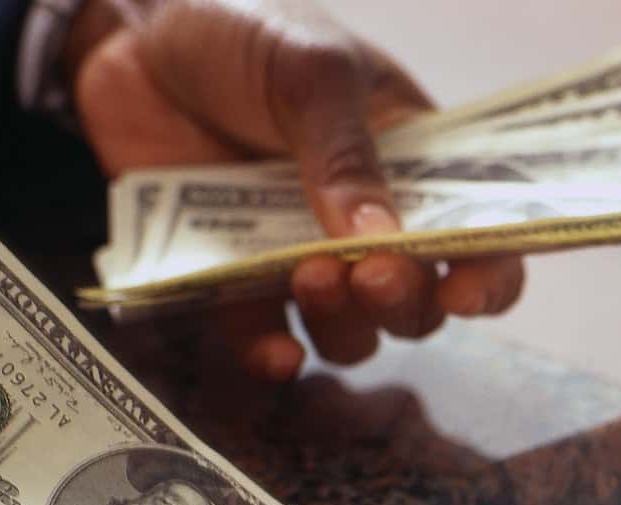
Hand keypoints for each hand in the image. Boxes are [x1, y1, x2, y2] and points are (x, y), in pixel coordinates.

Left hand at [67, 0, 525, 380]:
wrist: (133, 30)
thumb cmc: (242, 27)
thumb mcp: (311, 68)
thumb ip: (345, 152)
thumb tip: (379, 236)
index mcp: (410, 162)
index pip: (476, 235)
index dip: (487, 273)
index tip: (463, 290)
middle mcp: (366, 220)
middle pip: (417, 302)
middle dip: (403, 301)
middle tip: (368, 273)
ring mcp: (300, 254)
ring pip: (352, 332)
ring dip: (343, 325)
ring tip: (307, 278)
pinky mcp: (233, 277)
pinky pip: (264, 338)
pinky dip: (273, 356)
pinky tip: (276, 353)